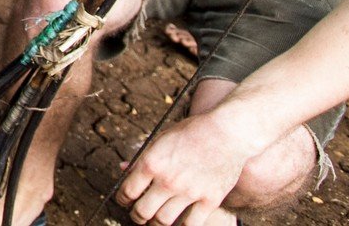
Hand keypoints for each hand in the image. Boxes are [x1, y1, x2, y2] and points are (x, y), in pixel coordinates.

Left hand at [116, 111, 249, 224]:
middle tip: (138, 216)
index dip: (122, 199)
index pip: (127, 191)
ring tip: (155, 221)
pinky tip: (178, 223)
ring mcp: (190, 192)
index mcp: (152, 163)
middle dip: (136, 216)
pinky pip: (191, 224)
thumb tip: (123, 169)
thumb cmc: (191, 132)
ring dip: (155, 224)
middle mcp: (168, 180)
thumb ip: (142, 157)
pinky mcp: (210, 200)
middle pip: (143, 212)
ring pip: (164, 221)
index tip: (124, 201)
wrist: (227, 132)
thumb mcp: (160, 138)